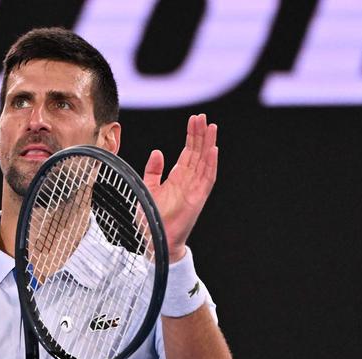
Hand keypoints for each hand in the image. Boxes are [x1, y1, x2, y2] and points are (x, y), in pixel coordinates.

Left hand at [143, 113, 217, 261]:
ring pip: (204, 162)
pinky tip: (213, 150)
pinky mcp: (198, 198)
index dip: (191, 136)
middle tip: (202, 117)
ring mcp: (194, 189)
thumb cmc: (151, 217)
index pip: (188, 152)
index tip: (193, 120)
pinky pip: (207, 178)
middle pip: (198, 153)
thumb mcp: (148, 188)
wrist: (154, 239)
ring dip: (208, 144)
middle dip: (200, 134)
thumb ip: (153, 171)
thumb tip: (158, 152)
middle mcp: (188, 181)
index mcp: (177, 178)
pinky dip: (211, 164)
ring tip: (211, 127)